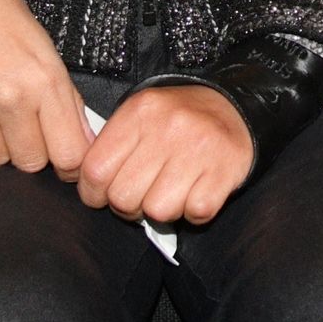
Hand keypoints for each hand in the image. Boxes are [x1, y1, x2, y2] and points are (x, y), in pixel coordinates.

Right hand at [0, 0, 85, 176]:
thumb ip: (64, 99)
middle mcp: (11, 97)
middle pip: (30, 163)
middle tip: (19, 122)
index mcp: (45, 80)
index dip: (70, 163)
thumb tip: (82, 143)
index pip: (70, 154)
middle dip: (29, 149)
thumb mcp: (45, 47)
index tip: (63, 160)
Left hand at [80, 84, 254, 225]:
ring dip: (162, 211)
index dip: (93, 193)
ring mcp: (198, 150)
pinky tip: (195, 194)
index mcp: (140, 112)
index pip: (95, 169)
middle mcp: (167, 128)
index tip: (101, 196)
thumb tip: (88, 184)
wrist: (235, 108)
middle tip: (141, 196)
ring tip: (170, 193)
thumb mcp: (141, 115)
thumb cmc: (178, 119)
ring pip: (158, 211)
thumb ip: (114, 144)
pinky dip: (193, 213)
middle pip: (123, 196)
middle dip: (128, 207)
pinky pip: (195, 213)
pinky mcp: (224, 171)